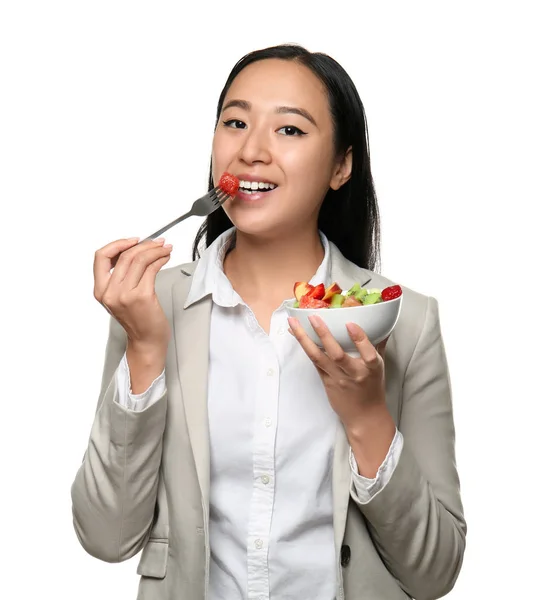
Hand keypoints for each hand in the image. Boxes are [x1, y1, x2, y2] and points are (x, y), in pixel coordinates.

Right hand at [93, 237, 172, 354]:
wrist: (146, 341)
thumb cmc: (138, 319)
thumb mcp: (120, 297)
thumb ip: (120, 276)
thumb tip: (134, 250)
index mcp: (101, 290)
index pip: (101, 257)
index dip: (118, 244)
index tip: (133, 241)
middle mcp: (110, 292)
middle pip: (126, 255)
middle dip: (145, 245)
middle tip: (158, 243)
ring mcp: (126, 295)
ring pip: (140, 259)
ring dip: (155, 250)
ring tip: (165, 249)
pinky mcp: (143, 296)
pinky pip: (152, 268)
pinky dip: (160, 259)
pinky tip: (165, 258)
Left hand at [287, 315, 390, 431]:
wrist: (364, 417)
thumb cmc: (373, 388)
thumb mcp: (380, 367)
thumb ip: (378, 345)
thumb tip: (382, 323)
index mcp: (371, 369)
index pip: (368, 353)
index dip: (359, 339)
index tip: (350, 323)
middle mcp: (353, 373)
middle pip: (337, 354)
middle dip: (324, 335)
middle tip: (313, 317)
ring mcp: (337, 378)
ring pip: (318, 358)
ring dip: (304, 339)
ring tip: (293, 323)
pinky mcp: (326, 382)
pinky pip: (313, 362)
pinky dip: (304, 347)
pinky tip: (294, 334)